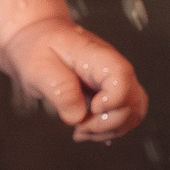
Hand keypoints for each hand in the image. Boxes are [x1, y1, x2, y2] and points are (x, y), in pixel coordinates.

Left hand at [0, 17, 145, 140]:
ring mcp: (115, 81)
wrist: (37, 38)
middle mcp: (114, 68)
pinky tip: (88, 129)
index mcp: (99, 57)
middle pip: (132, 102)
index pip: (122, 81)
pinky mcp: (111, 92)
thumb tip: (77, 116)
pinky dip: (109, 129)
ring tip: (82, 130)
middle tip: (79, 127)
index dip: (112, 102)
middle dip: (107, 124)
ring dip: (109, 130)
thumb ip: (60, 90)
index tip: (91, 109)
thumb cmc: (39, 47)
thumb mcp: (40, 67)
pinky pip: (123, 115)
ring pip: (132, 113)